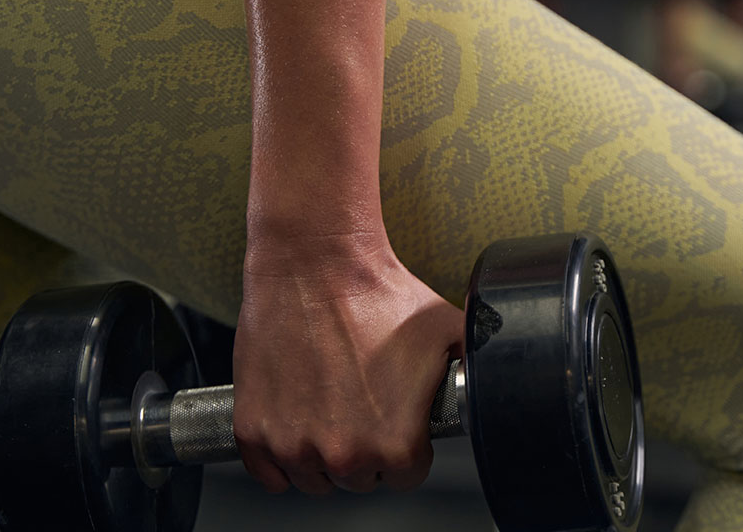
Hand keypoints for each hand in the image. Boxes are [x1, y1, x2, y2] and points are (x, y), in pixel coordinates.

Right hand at [233, 231, 464, 494]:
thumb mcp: (448, 333)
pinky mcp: (252, 430)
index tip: (398, 424)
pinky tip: (296, 424)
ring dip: (323, 454)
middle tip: (363, 407)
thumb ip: (470, 371)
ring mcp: (293, 446)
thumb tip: (489, 380)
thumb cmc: (377, 294)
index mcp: (396, 443)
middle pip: (361, 478)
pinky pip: (268, 473)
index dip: (408, 447)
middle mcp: (344, 455)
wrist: (316, 263)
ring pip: (314, 479)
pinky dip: (279, 457)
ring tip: (331, 407)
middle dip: (366, 449)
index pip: (408, 475)